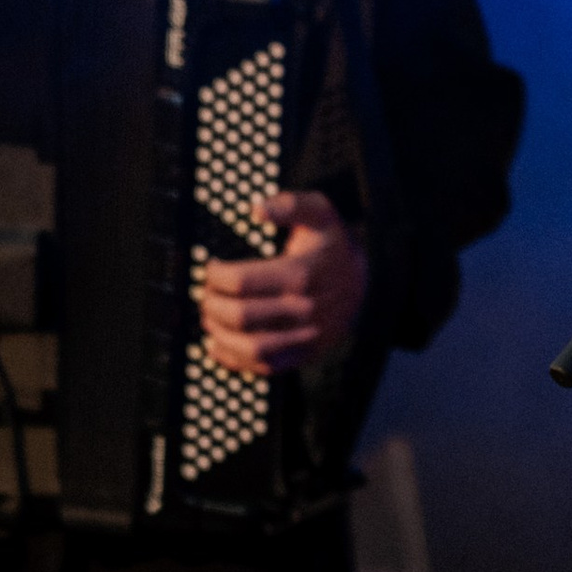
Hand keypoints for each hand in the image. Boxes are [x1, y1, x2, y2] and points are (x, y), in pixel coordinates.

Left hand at [198, 190, 369, 377]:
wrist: (365, 280)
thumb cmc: (332, 245)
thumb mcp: (319, 211)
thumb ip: (289, 205)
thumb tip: (257, 209)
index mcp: (301, 273)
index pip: (241, 282)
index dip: (215, 276)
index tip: (210, 268)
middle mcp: (304, 308)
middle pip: (240, 316)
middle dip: (211, 304)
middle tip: (206, 294)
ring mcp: (305, 335)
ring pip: (250, 346)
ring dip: (219, 333)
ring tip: (209, 317)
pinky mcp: (306, 353)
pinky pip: (266, 366)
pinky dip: (236, 360)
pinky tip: (218, 344)